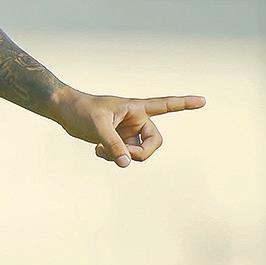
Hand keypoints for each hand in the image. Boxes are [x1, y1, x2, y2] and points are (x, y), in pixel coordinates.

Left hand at [53, 88, 205, 167]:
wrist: (63, 111)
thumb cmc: (80, 110)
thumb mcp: (97, 127)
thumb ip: (113, 145)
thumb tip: (126, 163)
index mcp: (135, 108)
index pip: (164, 105)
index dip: (184, 104)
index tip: (202, 101)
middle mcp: (136, 120)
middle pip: (153, 143)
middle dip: (140, 153)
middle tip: (122, 155)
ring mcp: (127, 131)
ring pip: (139, 152)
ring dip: (123, 156)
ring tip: (102, 150)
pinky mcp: (118, 140)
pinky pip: (125, 155)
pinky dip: (114, 157)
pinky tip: (98, 150)